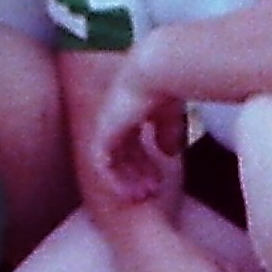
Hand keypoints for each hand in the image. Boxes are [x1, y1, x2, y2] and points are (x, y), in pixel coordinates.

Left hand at [86, 55, 184, 207]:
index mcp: (130, 111)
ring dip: (126, 182)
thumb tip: (168, 153)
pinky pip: (101, 165)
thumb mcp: (170, 114)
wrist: (152, 74)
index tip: (160, 182)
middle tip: (151, 194)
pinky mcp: (101, 134)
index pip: (134, 143)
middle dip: (138, 176)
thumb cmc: (165, 87)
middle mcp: (116, 120)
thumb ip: (169, 132)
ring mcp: (107, 127)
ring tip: (142, 197)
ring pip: (112, 162)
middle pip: (123, 154)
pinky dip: (113, 181)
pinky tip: (126, 194)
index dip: (146, 164)